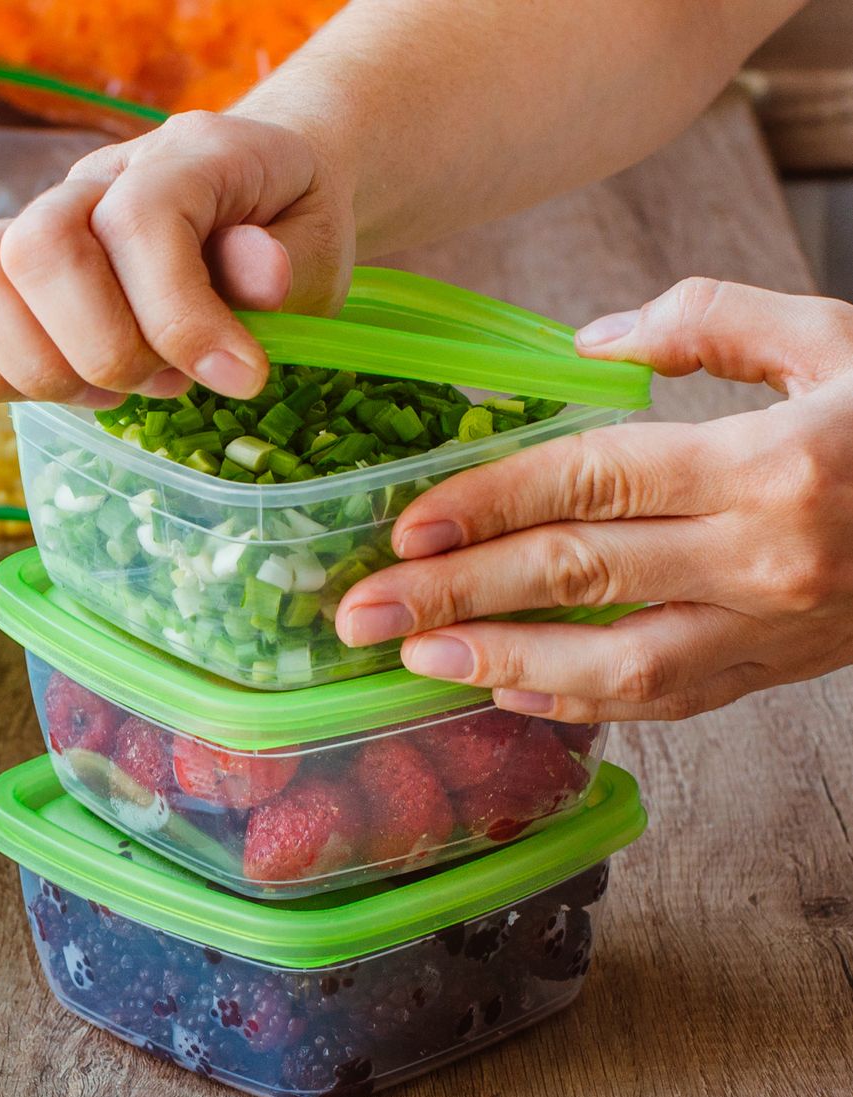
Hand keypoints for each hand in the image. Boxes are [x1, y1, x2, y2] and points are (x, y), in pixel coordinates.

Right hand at [0, 111, 353, 406]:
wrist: (253, 197)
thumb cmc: (283, 231)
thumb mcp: (316, 247)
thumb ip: (288, 264)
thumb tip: (261, 278)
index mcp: (183, 157)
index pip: (139, 223)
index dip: (181, 319)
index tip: (240, 377)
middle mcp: (92, 180)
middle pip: (36, 250)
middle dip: (104, 350)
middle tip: (164, 382)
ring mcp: (34, 222)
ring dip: (45, 369)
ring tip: (114, 390)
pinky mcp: (0, 273)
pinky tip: (64, 386)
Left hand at [334, 277, 852, 721]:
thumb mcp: (834, 336)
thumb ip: (711, 322)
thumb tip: (587, 342)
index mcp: (770, 462)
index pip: (593, 482)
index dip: (488, 505)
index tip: (405, 525)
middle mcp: (766, 557)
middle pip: (580, 577)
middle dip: (457, 595)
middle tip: (362, 609)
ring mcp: (774, 629)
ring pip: (617, 664)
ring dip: (503, 664)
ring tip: (414, 661)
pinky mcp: (778, 672)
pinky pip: (665, 703)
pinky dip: (580, 702)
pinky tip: (507, 690)